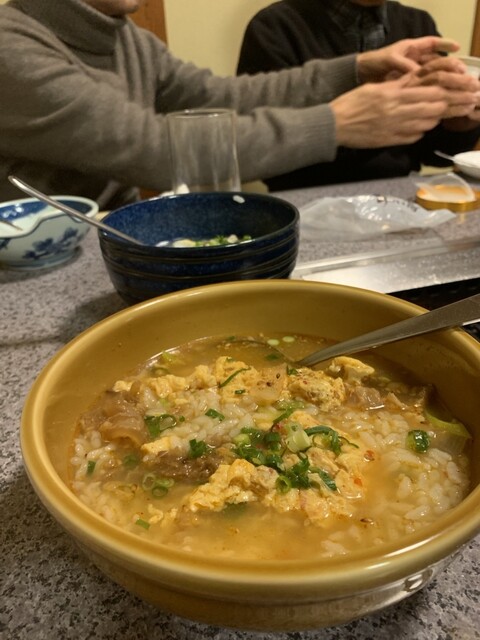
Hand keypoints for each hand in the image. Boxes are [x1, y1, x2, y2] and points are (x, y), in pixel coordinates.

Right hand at [331, 76, 450, 147]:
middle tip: (442, 105)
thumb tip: (415, 78)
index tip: (443, 91)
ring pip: (425, 125)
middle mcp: (396, 112)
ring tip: (432, 116)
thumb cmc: (351, 103)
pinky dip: (419, 132)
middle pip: (431, 110)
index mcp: (392, 95)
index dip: (440, 92)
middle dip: (441, 107)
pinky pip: (412, 138)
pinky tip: (418, 128)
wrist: (335, 125)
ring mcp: (394, 128)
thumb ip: (396, 84)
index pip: (427, 93)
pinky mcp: (389, 141)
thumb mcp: (373, 87)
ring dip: (432, 120)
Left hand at [357, 36, 459, 82]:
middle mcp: (413, 61)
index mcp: (411, 49)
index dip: (445, 44)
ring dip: (437, 81)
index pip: (432, 44)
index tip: (457, 47)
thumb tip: (419, 73)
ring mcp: (409, 74)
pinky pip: (418, 87)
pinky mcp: (404, 87)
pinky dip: (425, 91)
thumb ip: (405, 65)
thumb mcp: (390, 59)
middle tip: (457, 73)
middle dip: (445, 66)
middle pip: (434, 62)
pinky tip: (433, 96)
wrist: (359, 75)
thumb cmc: (374, 62)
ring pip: (428, 76)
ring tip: (448, 86)